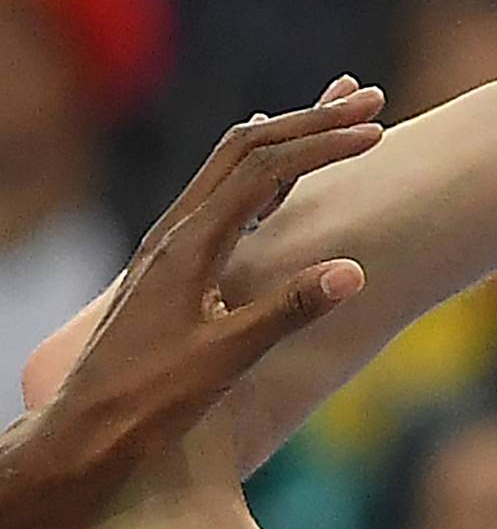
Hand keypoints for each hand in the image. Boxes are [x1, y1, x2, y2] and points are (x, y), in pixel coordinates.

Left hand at [23, 83, 385, 476]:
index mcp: (191, 240)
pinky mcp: (171, 265)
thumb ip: (290, 309)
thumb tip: (354, 271)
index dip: (323, 145)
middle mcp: (176, 228)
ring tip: (334, 125)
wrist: (89, 425)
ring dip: (286, 140)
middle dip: (310, 122)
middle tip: (368, 103)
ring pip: (231, 165)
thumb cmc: (154, 398)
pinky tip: (281, 186)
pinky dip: (262, 176)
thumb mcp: (229, 356)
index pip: (266, 168)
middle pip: (247, 147)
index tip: (374, 133)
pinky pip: (221, 198)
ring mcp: (171, 243)